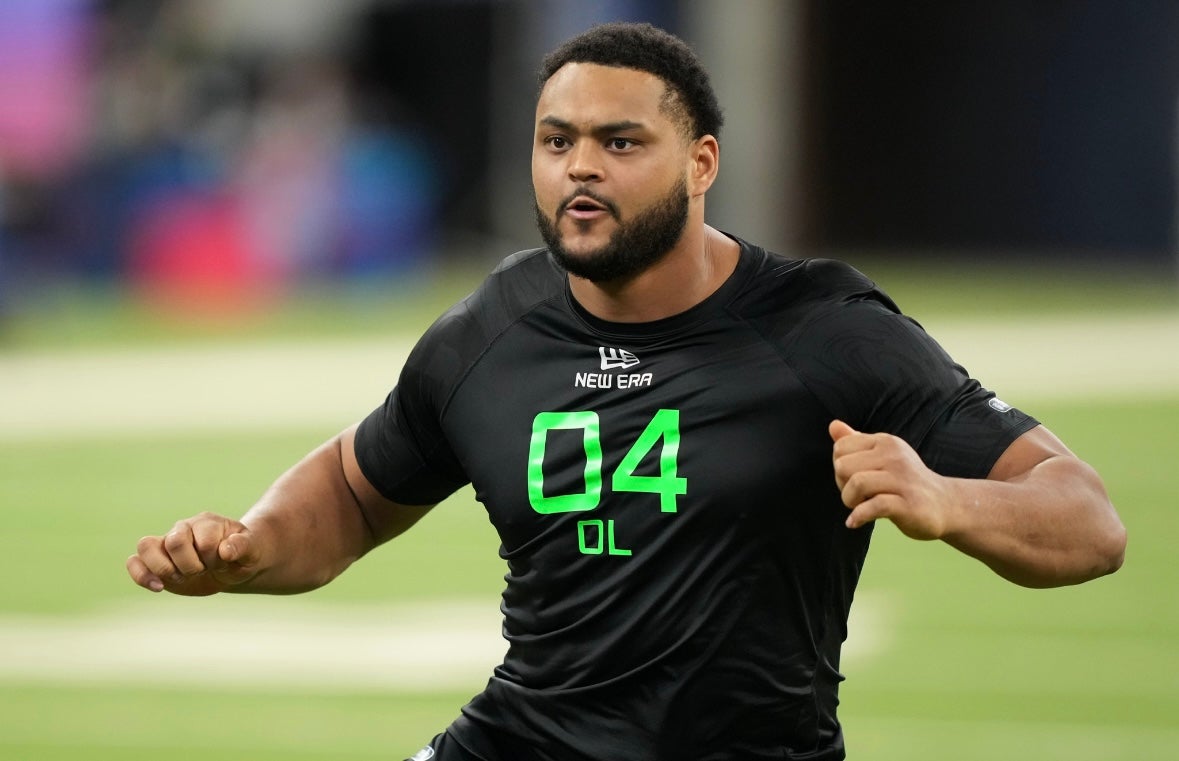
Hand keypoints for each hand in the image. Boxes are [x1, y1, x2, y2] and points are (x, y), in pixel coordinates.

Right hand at [126, 512, 260, 595]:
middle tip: (203, 571)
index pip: (204, 540)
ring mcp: (166, 543)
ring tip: (181, 578)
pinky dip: (141, 576)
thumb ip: (243, 546)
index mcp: (207, 522)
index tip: (223, 562)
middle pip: (174, 541)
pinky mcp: (155, 561)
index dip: (213, 557)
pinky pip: (134, 561)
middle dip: (190, 565)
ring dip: (164, 569)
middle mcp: (183, 528)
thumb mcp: (251, 551)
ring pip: (145, 546)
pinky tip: (159, 588)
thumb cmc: (242, 555)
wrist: (231, 566)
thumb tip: (226, 550)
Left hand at [829, 420, 952, 539]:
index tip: (852, 479)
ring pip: (857, 484)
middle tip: (856, 495)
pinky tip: (855, 522)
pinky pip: (873, 506)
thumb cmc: (905, 481)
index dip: (839, 467)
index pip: (841, 448)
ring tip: (858, 507)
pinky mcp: (908, 504)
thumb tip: (833, 425)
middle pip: (843, 466)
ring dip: (849, 501)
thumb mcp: (882, 456)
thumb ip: (856, 442)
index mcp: (885, 442)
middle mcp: (894, 456)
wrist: (945, 504)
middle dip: (842, 485)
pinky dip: (858, 516)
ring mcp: (902, 480)